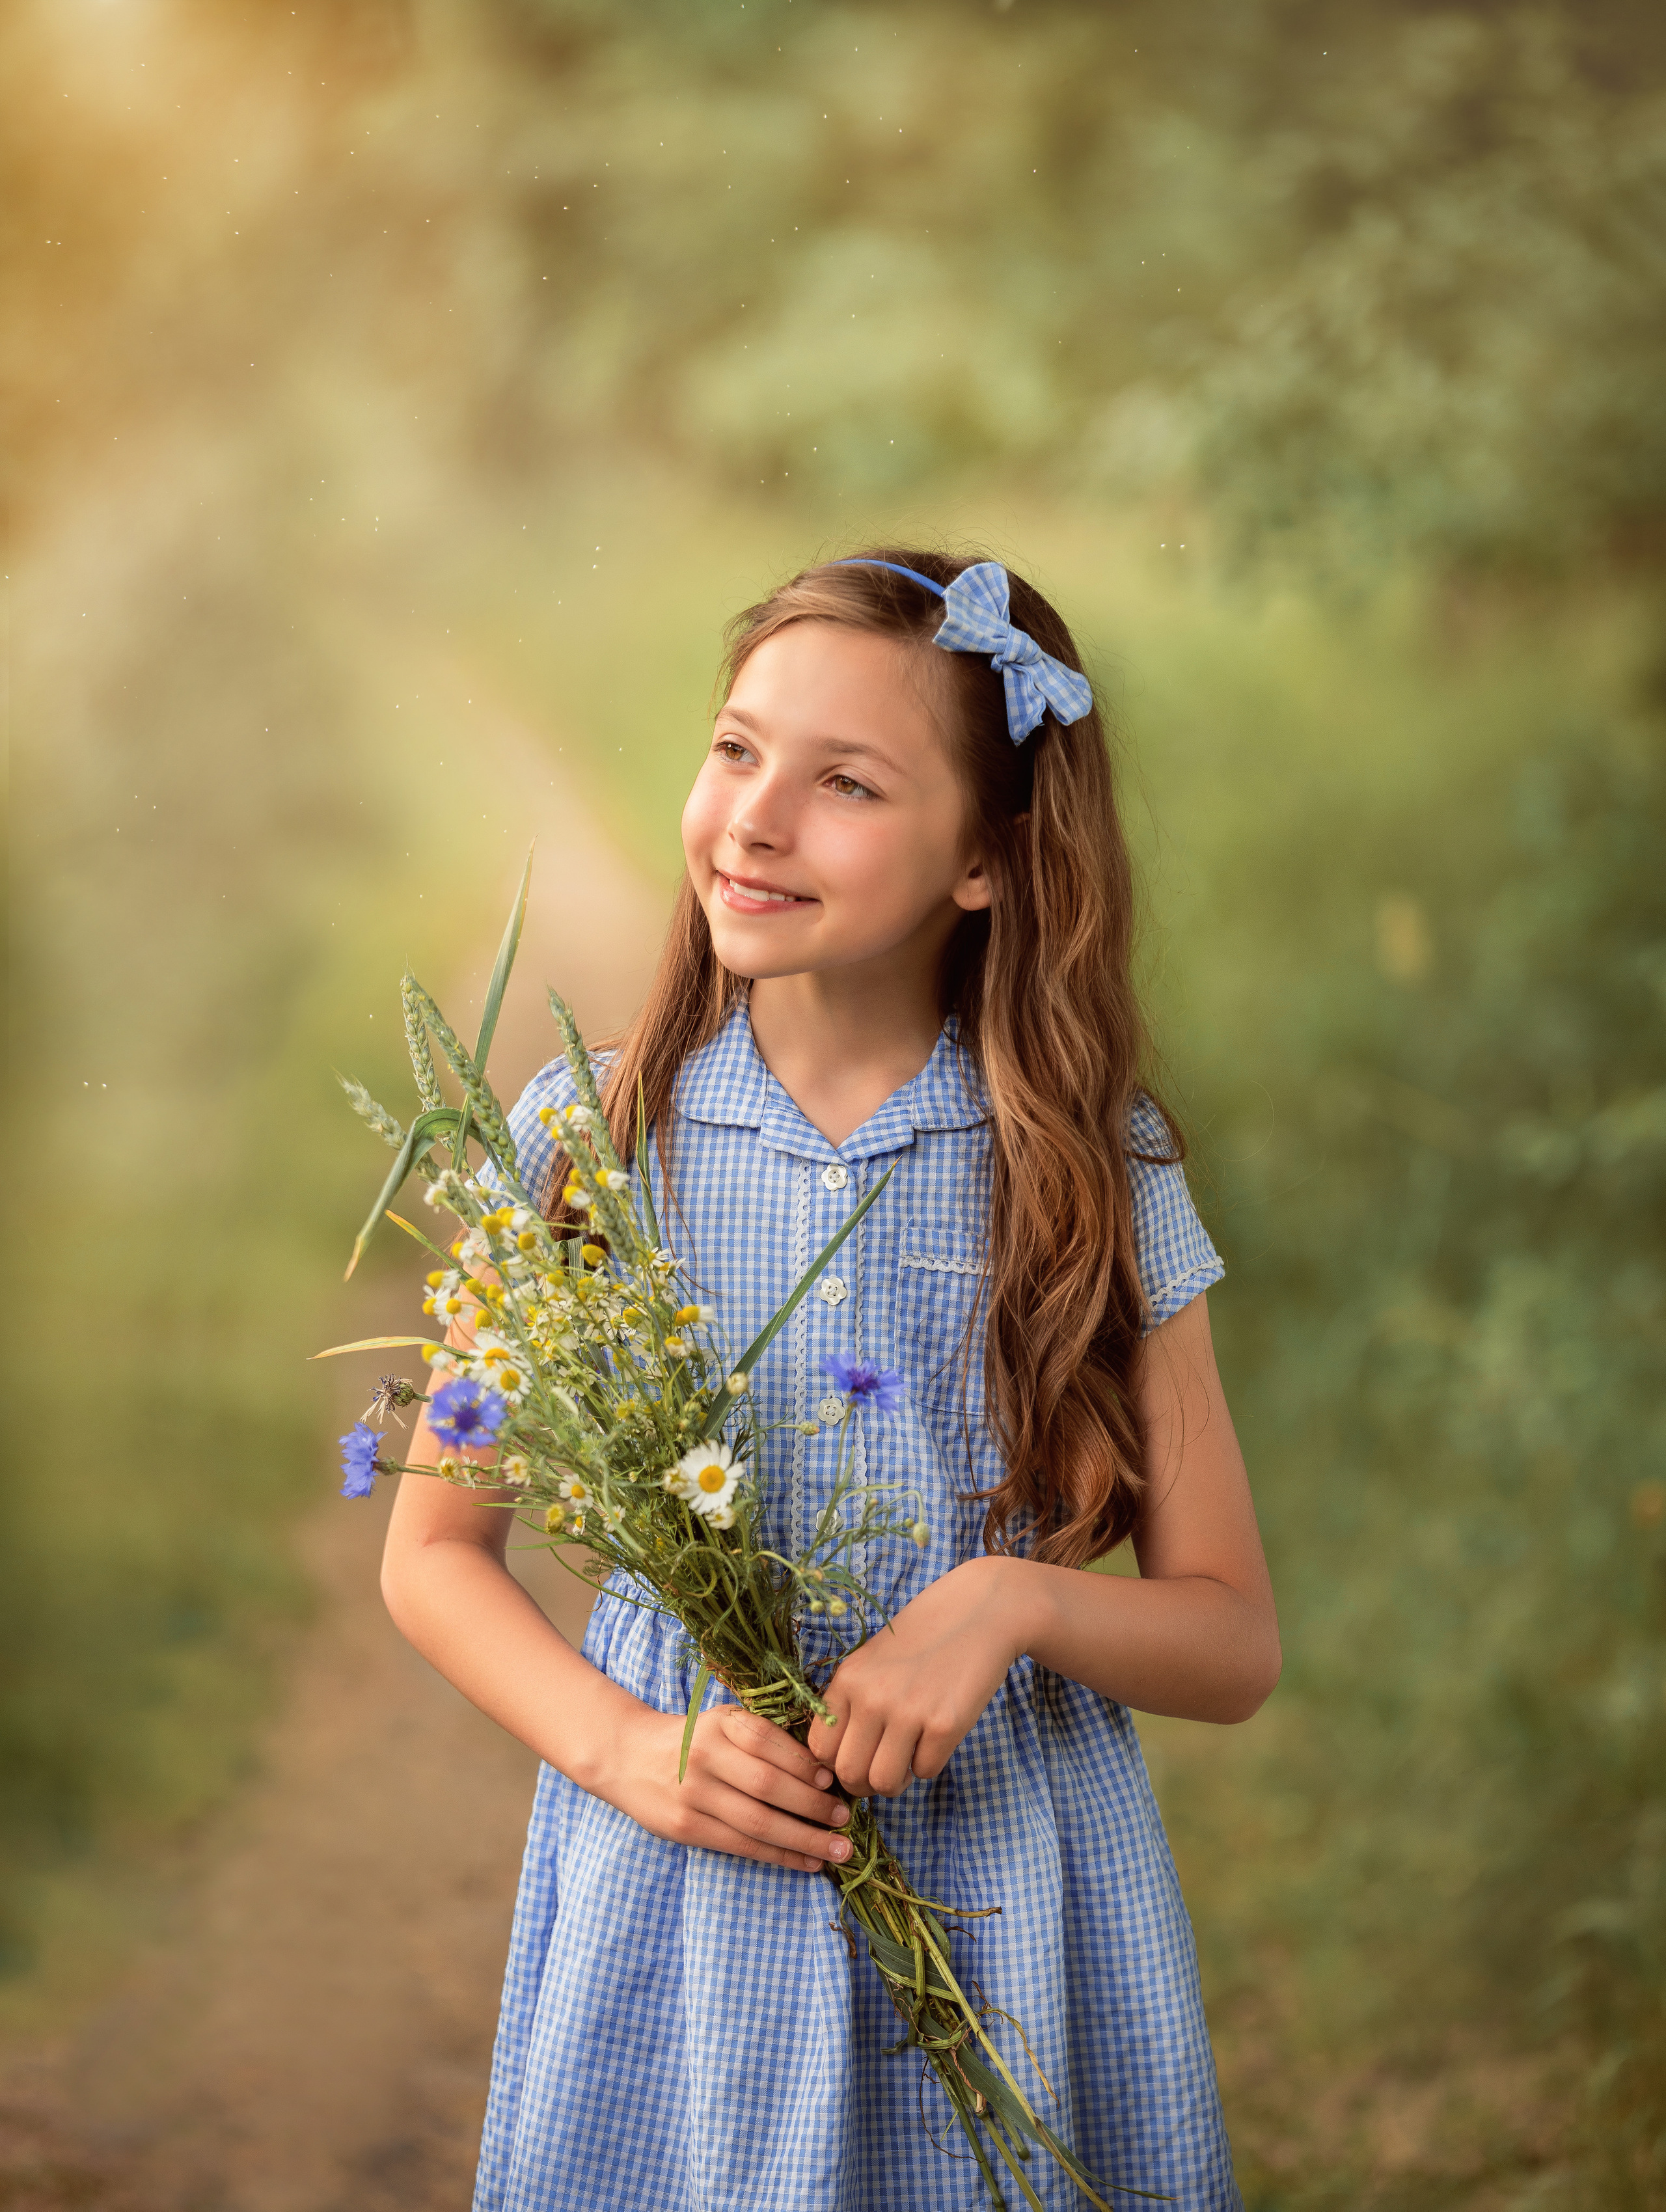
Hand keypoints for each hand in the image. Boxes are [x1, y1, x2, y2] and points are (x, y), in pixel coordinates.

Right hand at [600, 1698, 856, 1873]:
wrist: (629, 1757)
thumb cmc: (693, 1740)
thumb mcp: (723, 1723)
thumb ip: (763, 1739)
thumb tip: (823, 1771)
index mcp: (719, 1723)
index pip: (767, 1741)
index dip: (803, 1763)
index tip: (833, 1780)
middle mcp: (704, 1757)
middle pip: (767, 1785)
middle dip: (812, 1806)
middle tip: (844, 1819)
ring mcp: (693, 1795)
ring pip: (757, 1822)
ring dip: (803, 1839)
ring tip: (837, 1849)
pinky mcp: (686, 1828)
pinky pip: (741, 1846)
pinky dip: (778, 1855)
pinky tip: (806, 1861)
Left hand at [806, 1555, 1033, 1798]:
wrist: (978, 1611)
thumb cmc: (923, 1638)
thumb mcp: (871, 1661)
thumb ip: (852, 1703)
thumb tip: (840, 1762)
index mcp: (848, 1680)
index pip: (820, 1749)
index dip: (837, 1764)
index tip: (857, 1759)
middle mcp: (871, 1697)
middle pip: (848, 1774)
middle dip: (865, 1783)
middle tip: (883, 1769)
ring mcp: (908, 1711)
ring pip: (884, 1783)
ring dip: (897, 1781)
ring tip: (908, 1759)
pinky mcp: (945, 1724)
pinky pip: (926, 1772)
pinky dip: (930, 1763)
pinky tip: (936, 1737)